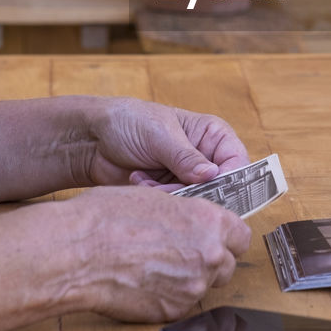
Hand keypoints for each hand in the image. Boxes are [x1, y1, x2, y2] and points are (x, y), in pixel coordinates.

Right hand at [60, 185, 251, 321]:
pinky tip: (144, 282)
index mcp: (210, 222)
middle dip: (209, 260)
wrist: (79, 251)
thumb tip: (196, 224)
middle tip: (181, 253)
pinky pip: (180, 304)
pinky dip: (168, 296)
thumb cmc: (109, 217)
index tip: (215, 238)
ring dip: (188, 279)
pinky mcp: (173, 311)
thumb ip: (188, 216)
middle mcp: (209, 256)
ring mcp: (193, 287)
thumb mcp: (158, 201)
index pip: (241, 236)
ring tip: (154, 266)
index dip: (226, 237)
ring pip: (203, 286)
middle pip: (226, 265)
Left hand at [77, 97, 249, 190]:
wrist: (93, 138)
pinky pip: (174, 207)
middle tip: (172, 187)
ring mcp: (186, 178)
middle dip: (194, 191)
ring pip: (195, 202)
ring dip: (170, 195)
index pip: (236, 163)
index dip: (230, 180)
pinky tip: (138, 180)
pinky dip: (156, 198)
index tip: (211, 190)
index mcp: (213, 136)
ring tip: (147, 179)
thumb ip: (186, 157)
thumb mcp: (160, 134)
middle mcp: (205, 159)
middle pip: (219, 189)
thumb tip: (212, 176)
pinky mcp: (168, 194)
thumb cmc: (130, 122)